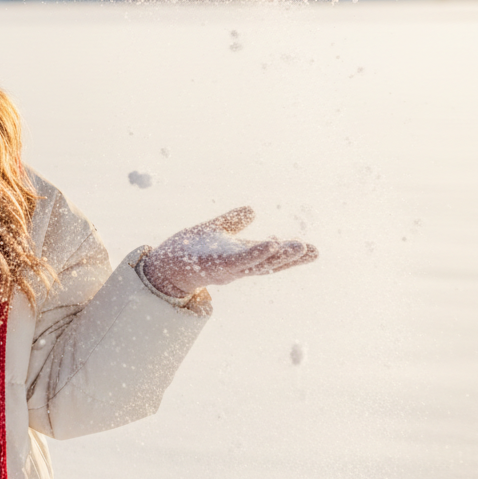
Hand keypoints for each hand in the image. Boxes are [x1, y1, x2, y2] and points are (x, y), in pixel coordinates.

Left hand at [141, 206, 317, 298]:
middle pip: (270, 263)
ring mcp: (229, 268)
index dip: (290, 254)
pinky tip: (271, 245)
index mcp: (241, 256)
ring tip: (299, 246)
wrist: (164, 263)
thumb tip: (251, 210)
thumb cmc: (189, 250)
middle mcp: (239, 266)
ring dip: (280, 256)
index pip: (271, 256)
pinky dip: (256, 254)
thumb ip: (233, 222)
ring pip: (259, 264)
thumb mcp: (215, 230)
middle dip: (291, 258)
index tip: (313, 250)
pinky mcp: (216, 266)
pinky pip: (240, 261)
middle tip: (313, 250)